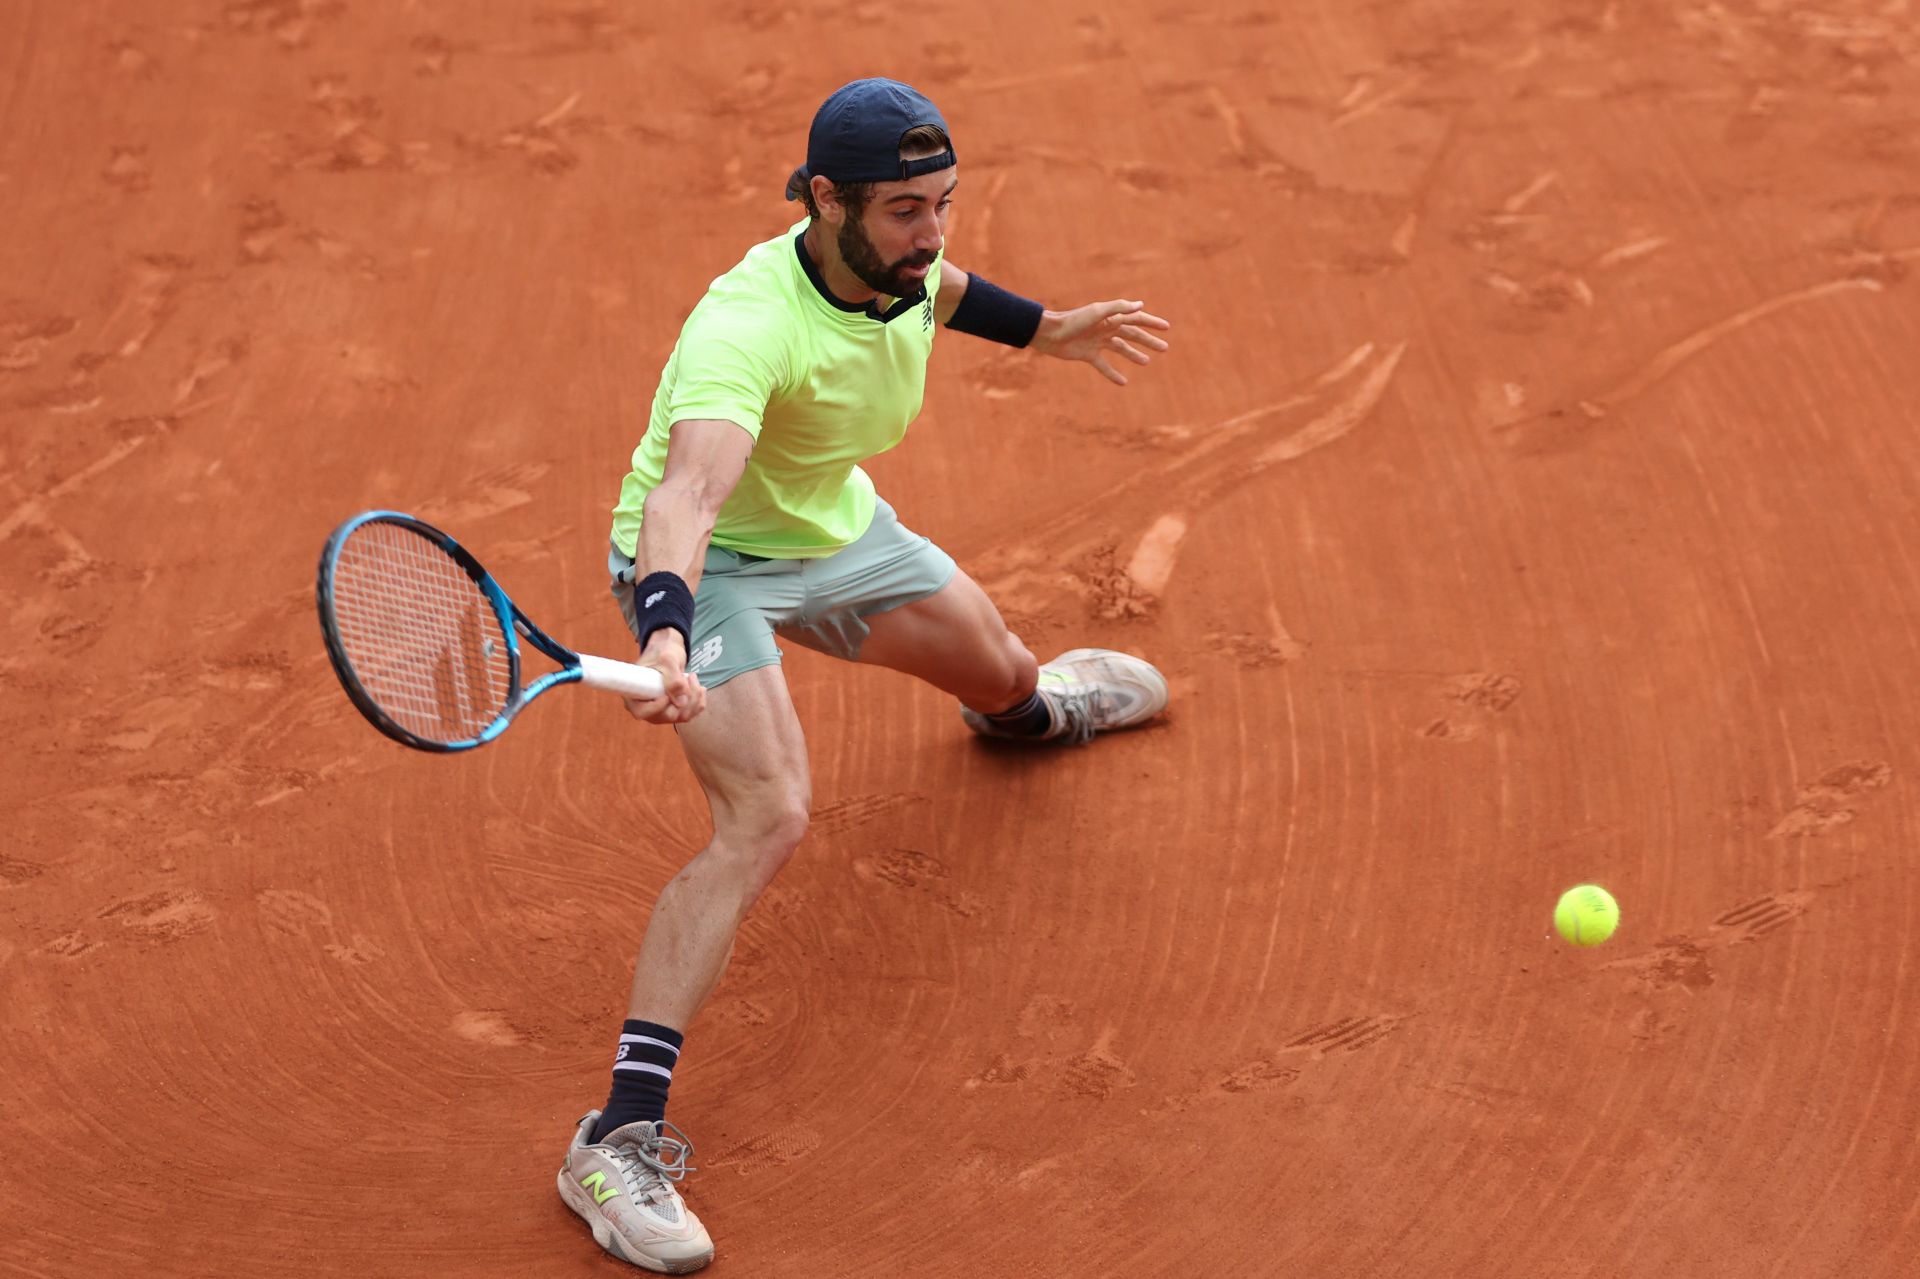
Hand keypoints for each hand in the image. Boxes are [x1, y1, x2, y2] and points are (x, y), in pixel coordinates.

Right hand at [622, 630, 706, 724]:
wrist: (668, 651)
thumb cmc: (662, 651)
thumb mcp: (667, 659)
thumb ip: (673, 678)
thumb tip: (681, 702)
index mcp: (634, 694)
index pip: (642, 712)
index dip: (657, 707)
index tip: (667, 694)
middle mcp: (647, 707)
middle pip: (667, 716)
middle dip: (684, 698)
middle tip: (690, 677)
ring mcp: (661, 711)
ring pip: (682, 716)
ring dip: (694, 698)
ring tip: (693, 677)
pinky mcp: (674, 710)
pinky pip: (690, 713)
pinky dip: (698, 701)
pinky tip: (698, 687)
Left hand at [1029, 300, 1170, 385]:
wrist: (1050, 334)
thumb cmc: (1073, 320)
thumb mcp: (1098, 311)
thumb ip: (1118, 308)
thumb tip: (1140, 305)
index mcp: (1110, 317)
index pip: (1136, 319)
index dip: (1151, 323)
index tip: (1166, 328)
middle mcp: (1106, 328)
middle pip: (1132, 335)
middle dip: (1148, 341)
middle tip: (1164, 348)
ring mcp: (1097, 342)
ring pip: (1120, 349)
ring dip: (1134, 355)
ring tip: (1146, 362)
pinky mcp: (1088, 355)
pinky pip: (1104, 366)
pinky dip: (1113, 374)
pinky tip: (1123, 382)